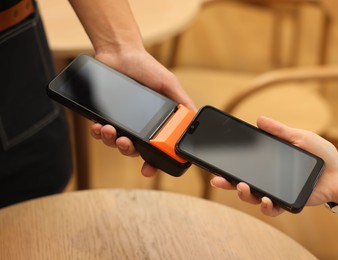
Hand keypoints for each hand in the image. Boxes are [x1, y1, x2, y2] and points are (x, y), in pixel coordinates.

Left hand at [90, 49, 195, 176]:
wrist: (120, 53)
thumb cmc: (146, 67)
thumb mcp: (169, 84)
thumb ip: (181, 102)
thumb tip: (194, 119)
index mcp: (155, 121)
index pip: (156, 147)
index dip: (153, 162)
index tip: (147, 170)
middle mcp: (139, 124)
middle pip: (134, 150)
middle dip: (128, 150)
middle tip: (125, 142)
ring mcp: (121, 121)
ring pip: (115, 143)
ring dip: (111, 141)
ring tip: (109, 130)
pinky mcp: (104, 115)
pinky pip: (100, 132)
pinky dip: (99, 133)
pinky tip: (100, 126)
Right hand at [210, 116, 337, 215]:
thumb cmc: (320, 154)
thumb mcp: (298, 137)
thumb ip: (279, 130)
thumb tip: (259, 119)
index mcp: (269, 163)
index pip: (244, 165)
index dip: (229, 167)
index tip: (216, 165)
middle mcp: (269, 179)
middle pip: (242, 183)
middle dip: (228, 183)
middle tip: (218, 180)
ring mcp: (277, 192)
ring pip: (254, 198)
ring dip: (245, 195)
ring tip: (243, 187)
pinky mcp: (288, 202)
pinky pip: (273, 209)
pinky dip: (267, 207)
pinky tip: (267, 200)